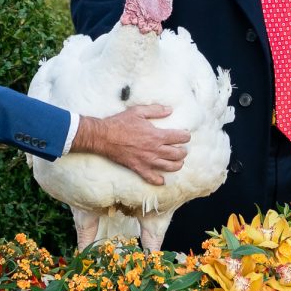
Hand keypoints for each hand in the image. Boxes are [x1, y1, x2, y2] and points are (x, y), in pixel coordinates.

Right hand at [71, 104, 189, 185]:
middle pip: (177, 154)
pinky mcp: (138, 168)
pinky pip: (151, 178)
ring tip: (178, 162)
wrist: (103, 137)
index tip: (186, 135)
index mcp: (156, 135)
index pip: (179, 137)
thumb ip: (156, 110)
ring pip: (169, 167)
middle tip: (183, 149)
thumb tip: (170, 110)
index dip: (186, 136)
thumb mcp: (138, 111)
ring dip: (177, 165)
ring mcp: (147, 161)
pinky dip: (159, 180)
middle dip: (183, 151)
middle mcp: (154, 150)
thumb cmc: (120, 122)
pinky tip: (162, 180)